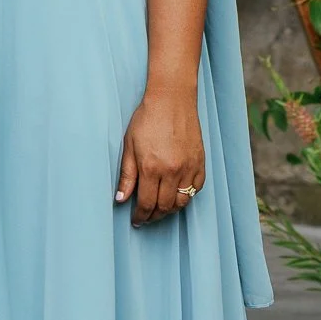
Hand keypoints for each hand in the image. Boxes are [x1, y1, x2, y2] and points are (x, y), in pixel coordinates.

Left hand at [116, 84, 205, 224]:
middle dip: (154, 216)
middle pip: (165, 207)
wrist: (171, 99)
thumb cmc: (147, 119)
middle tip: (146, 217)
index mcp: (151, 167)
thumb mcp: (129, 146)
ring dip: (170, 209)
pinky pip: (196, 189)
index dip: (140, 216)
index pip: (146, 203)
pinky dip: (187, 196)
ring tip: (161, 208)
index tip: (136, 220)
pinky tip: (177, 194)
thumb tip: (121, 199)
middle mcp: (172, 171)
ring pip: (182, 202)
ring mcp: (189, 167)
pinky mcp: (200, 162)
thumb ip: (126, 175)